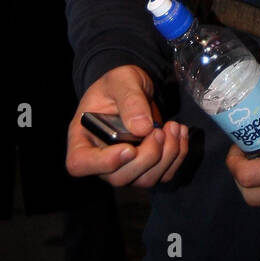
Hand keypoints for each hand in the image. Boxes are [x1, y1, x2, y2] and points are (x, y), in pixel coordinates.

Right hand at [67, 64, 188, 187]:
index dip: (103, 163)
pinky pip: (164, 174)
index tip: (129, 148)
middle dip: (147, 156)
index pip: (80, 164)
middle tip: (160, 130)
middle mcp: (100, 159)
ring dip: (167, 156)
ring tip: (173, 126)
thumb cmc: (119, 84)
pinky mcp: (147, 168)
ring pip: (145, 180)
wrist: (134, 89)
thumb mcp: (122, 81)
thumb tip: (142, 128)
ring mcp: (124, 167)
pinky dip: (178, 155)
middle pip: (119, 177)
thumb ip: (130, 100)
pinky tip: (179, 133)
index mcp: (83, 138)